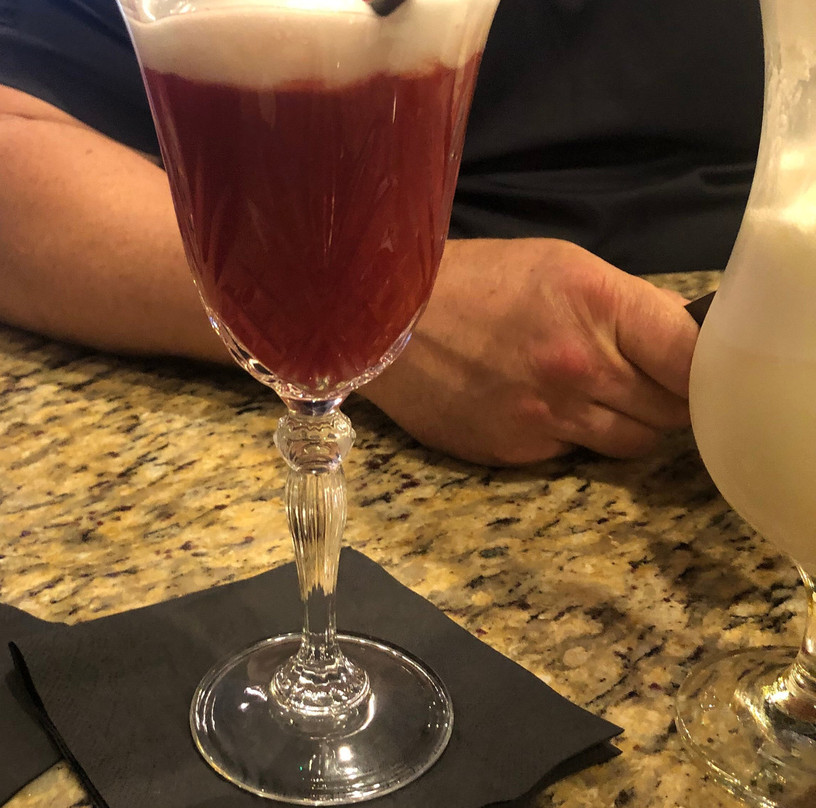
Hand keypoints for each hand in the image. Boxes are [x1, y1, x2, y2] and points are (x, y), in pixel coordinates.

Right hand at [362, 238, 699, 465]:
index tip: (704, 371)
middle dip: (669, 399)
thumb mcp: (561, 264)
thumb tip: (679, 339)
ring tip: (597, 396)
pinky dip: (573, 437)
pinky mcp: (515, 452)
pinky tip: (542, 407)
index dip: (709, 370)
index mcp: (598, 307)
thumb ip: (627, 304)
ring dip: (629, 424)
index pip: (693, 359)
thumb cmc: (475, 280)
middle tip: (647, 381)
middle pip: (671, 412)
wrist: (387, 319)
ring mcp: (546, 417)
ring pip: (632, 444)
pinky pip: (574, 455)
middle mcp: (579, 369)